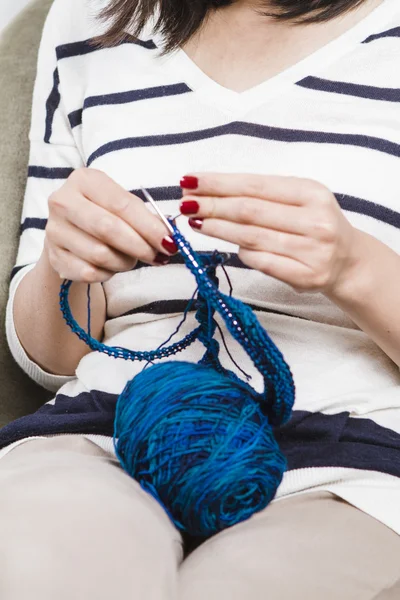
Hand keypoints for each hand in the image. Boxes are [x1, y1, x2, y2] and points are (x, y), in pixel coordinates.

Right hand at [45, 168, 176, 281]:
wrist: (69, 233)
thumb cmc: (103, 215)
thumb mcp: (121, 206)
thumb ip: (144, 218)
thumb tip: (168, 236)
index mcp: (84, 180)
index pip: (122, 204)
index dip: (149, 226)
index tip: (170, 242)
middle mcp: (63, 201)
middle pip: (108, 229)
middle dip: (139, 246)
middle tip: (157, 256)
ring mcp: (54, 230)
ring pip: (100, 254)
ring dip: (124, 262)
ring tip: (131, 259)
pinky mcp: (54, 256)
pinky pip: (89, 272)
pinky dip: (108, 274)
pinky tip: (112, 267)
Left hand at [180, 173, 358, 293]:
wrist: (348, 262)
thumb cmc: (314, 224)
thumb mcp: (300, 199)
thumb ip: (264, 195)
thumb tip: (209, 192)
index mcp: (312, 193)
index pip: (255, 185)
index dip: (220, 183)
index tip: (191, 180)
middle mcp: (315, 221)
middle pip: (250, 211)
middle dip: (212, 205)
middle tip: (185, 203)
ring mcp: (312, 251)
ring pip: (252, 237)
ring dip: (218, 229)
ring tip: (195, 221)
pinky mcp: (305, 277)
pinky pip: (262, 262)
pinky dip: (241, 252)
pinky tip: (225, 244)